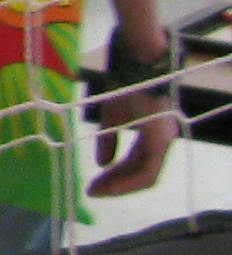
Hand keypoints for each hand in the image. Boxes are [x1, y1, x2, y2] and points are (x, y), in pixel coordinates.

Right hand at [86, 35, 183, 198]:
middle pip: (140, 173)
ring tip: (95, 190)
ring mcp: (164, 141)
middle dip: (115, 184)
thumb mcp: (111, 116)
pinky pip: (148, 172)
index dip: (116, 177)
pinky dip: (128, 182)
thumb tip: (102, 163)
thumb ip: (108, 141)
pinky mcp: (161, 141)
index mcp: (153, 134)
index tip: (93, 183)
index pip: (137, 164)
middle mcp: (162, 141)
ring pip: (145, 176)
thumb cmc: (124, 84)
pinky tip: (108, 183)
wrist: (136, 62)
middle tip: (90, 191)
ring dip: (120, 186)